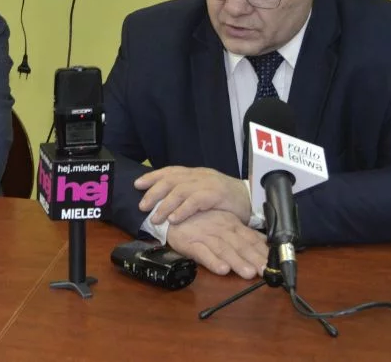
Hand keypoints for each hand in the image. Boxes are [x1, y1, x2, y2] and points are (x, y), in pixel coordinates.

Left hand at [136, 166, 251, 224]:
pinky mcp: (217, 195)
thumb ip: (188, 194)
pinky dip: (183, 210)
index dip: (152, 176)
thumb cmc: (226, 199)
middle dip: (154, 192)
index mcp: (195, 174)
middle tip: (142, 206)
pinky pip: (196, 201)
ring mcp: (208, 184)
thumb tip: (164, 201)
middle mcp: (199, 176)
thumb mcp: (205, 191)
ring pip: (180, 191)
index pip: (170, 171)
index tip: (137, 184)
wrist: (253, 199)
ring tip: (156, 218)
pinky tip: (174, 219)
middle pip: (171, 180)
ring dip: (165, 205)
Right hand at [166, 209, 266, 278]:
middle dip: (253, 259)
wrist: (170, 212)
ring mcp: (205, 235)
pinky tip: (221, 269)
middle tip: (265, 271)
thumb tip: (266, 244)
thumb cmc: (200, 220)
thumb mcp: (225, 222)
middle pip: (240, 245)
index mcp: (231, 224)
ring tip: (248, 273)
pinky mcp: (189, 242)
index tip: (274, 264)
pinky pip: (202, 252)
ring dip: (236, 261)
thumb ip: (244, 234)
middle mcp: (220, 229)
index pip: (250, 238)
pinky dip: (212, 261)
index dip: (262, 251)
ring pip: (223, 249)